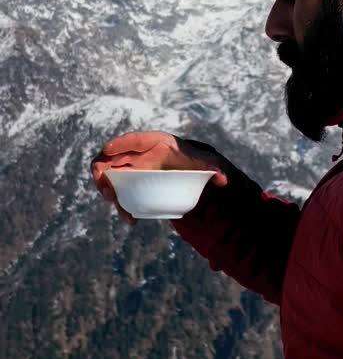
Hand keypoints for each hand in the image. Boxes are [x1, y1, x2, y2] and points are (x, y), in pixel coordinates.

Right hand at [91, 131, 227, 223]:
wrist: (184, 169)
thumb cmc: (191, 161)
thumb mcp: (204, 163)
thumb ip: (214, 168)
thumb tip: (223, 180)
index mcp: (155, 143)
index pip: (133, 139)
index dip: (119, 143)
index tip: (108, 149)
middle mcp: (138, 153)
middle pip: (112, 157)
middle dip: (103, 171)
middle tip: (108, 190)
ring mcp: (130, 167)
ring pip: (110, 175)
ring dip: (107, 189)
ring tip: (120, 207)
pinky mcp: (128, 181)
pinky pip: (116, 190)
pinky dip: (120, 203)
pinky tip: (132, 218)